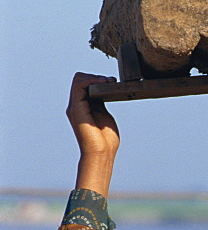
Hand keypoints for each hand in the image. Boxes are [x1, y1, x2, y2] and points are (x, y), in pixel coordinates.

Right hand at [66, 72, 119, 194]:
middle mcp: (76, 105)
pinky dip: (92, 80)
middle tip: (111, 81)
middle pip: (80, 79)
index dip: (98, 80)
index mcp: (83, 107)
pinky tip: (103, 83)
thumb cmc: (105, 140)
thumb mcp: (104, 114)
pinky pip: (79, 85)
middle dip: (96, 77)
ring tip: (108, 82)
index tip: (112, 82)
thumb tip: (103, 89)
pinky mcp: (76, 108)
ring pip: (79, 79)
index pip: (85, 84)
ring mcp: (75, 106)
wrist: (101, 152)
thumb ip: (101, 102)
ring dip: (95, 77)